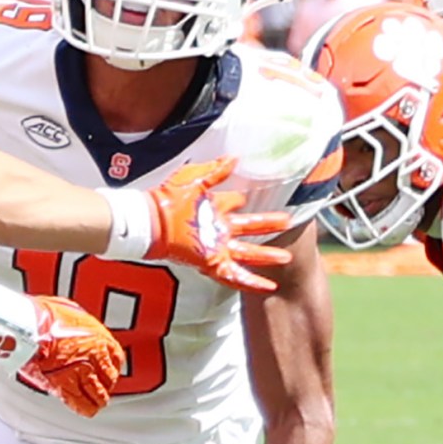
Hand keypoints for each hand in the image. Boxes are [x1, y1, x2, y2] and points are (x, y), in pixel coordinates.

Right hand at [14, 295, 122, 416]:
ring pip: (98, 395)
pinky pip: (80, 404)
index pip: (115, 359)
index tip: (107, 370)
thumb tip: (77, 327)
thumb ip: (80, 326)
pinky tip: (85, 409)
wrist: (28, 327)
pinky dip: (84, 408)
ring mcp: (81, 373)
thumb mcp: (72, 313)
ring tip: (94, 402)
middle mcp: (96, 358)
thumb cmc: (45, 315)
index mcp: (100, 338)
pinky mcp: (64, 386)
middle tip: (100, 387)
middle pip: (109, 380)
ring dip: (97, 400)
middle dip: (104, 385)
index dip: (110, 366)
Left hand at [143, 158, 293, 292]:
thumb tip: (234, 158)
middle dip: (268, 225)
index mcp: (214, 208)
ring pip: (248, 254)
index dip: (242, 199)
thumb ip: (216, 170)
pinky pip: (236, 275)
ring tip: (287, 257)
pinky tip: (269, 285)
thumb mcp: (194, 178)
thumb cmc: (168, 198)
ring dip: (267, 256)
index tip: (253, 196)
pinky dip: (253, 281)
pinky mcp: (213, 262)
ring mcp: (217, 247)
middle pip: (249, 227)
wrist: (154, 220)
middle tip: (288, 221)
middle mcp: (218, 229)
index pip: (235, 203)